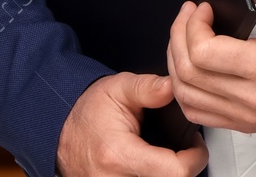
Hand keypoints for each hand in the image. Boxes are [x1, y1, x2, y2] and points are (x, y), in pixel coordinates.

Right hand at [56, 72, 207, 176]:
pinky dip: (155, 176)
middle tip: (185, 150)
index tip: (196, 146)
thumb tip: (171, 86)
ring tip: (169, 158)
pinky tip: (155, 166)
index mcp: (120, 155)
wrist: (58, 130)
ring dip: (169, 173)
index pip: (177, 172)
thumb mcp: (117, 89)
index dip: (195, 158)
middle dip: (183, 168)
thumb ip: (147, 87)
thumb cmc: (86, 112)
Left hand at [166, 0, 255, 133]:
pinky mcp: (248, 122)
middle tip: (188, 18)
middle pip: (189, 74)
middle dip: (177, 38)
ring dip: (176, 65)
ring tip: (185, 41)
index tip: (201, 9)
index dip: (191, 25)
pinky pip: (200, 114)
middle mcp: (255, 98)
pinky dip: (186, 91)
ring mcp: (250, 115)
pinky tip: (190, 69)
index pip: (203, 52)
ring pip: (188, 98)